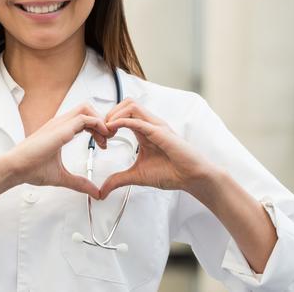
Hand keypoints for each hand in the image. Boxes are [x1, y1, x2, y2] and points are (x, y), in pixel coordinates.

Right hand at [3, 103, 112, 198]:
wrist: (14, 168)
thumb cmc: (30, 169)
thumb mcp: (61, 176)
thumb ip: (79, 183)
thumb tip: (94, 192)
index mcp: (59, 131)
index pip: (83, 120)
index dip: (97, 128)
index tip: (104, 143)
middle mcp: (59, 123)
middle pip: (86, 109)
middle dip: (101, 120)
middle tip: (109, 138)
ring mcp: (59, 124)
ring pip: (86, 109)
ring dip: (100, 120)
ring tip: (107, 136)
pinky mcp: (60, 129)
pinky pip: (84, 118)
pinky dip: (97, 124)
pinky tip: (102, 138)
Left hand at [99, 99, 218, 199]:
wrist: (192, 178)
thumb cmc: (171, 173)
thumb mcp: (137, 176)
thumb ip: (118, 180)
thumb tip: (102, 191)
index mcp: (143, 130)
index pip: (122, 113)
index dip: (108, 121)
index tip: (101, 139)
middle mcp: (149, 124)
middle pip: (125, 103)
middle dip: (109, 113)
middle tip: (102, 132)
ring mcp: (155, 125)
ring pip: (131, 105)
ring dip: (114, 114)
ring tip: (107, 131)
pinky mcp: (160, 131)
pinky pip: (139, 120)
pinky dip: (123, 121)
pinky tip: (113, 129)